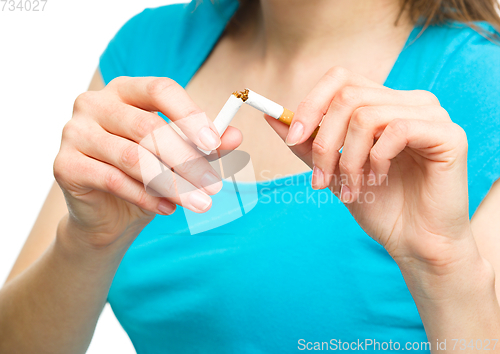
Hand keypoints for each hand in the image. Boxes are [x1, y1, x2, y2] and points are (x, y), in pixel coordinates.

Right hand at [54, 76, 241, 248]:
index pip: (160, 89)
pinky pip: (113, 180)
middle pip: (148, 127)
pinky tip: (168, 209)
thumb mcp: (177, 158)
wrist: (107, 214)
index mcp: (125, 90)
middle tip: (214, 186)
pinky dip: (146, 198)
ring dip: (172, 184)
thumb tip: (235, 136)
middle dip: (187, 160)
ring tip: (199, 203)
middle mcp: (95, 103)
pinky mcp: (64, 164)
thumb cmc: (144, 176)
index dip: (190, 115)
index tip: (216, 144)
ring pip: (133, 158)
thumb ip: (204, 145)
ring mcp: (75, 132)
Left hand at [266, 67, 477, 278]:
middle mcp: (409, 101)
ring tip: (351, 188)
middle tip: (320, 179)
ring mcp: (431, 115)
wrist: (414, 242)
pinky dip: (376, 161)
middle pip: (348, 96)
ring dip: (348, 160)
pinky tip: (378, 181)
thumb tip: (271, 117)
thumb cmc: (378, 205)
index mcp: (384, 104)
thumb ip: (307, 142)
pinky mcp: (448, 134)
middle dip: (324, 141)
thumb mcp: (333, 170)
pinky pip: (396, 131)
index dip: (311, 104)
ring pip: (366, 116)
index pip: (341, 78)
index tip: (292, 138)